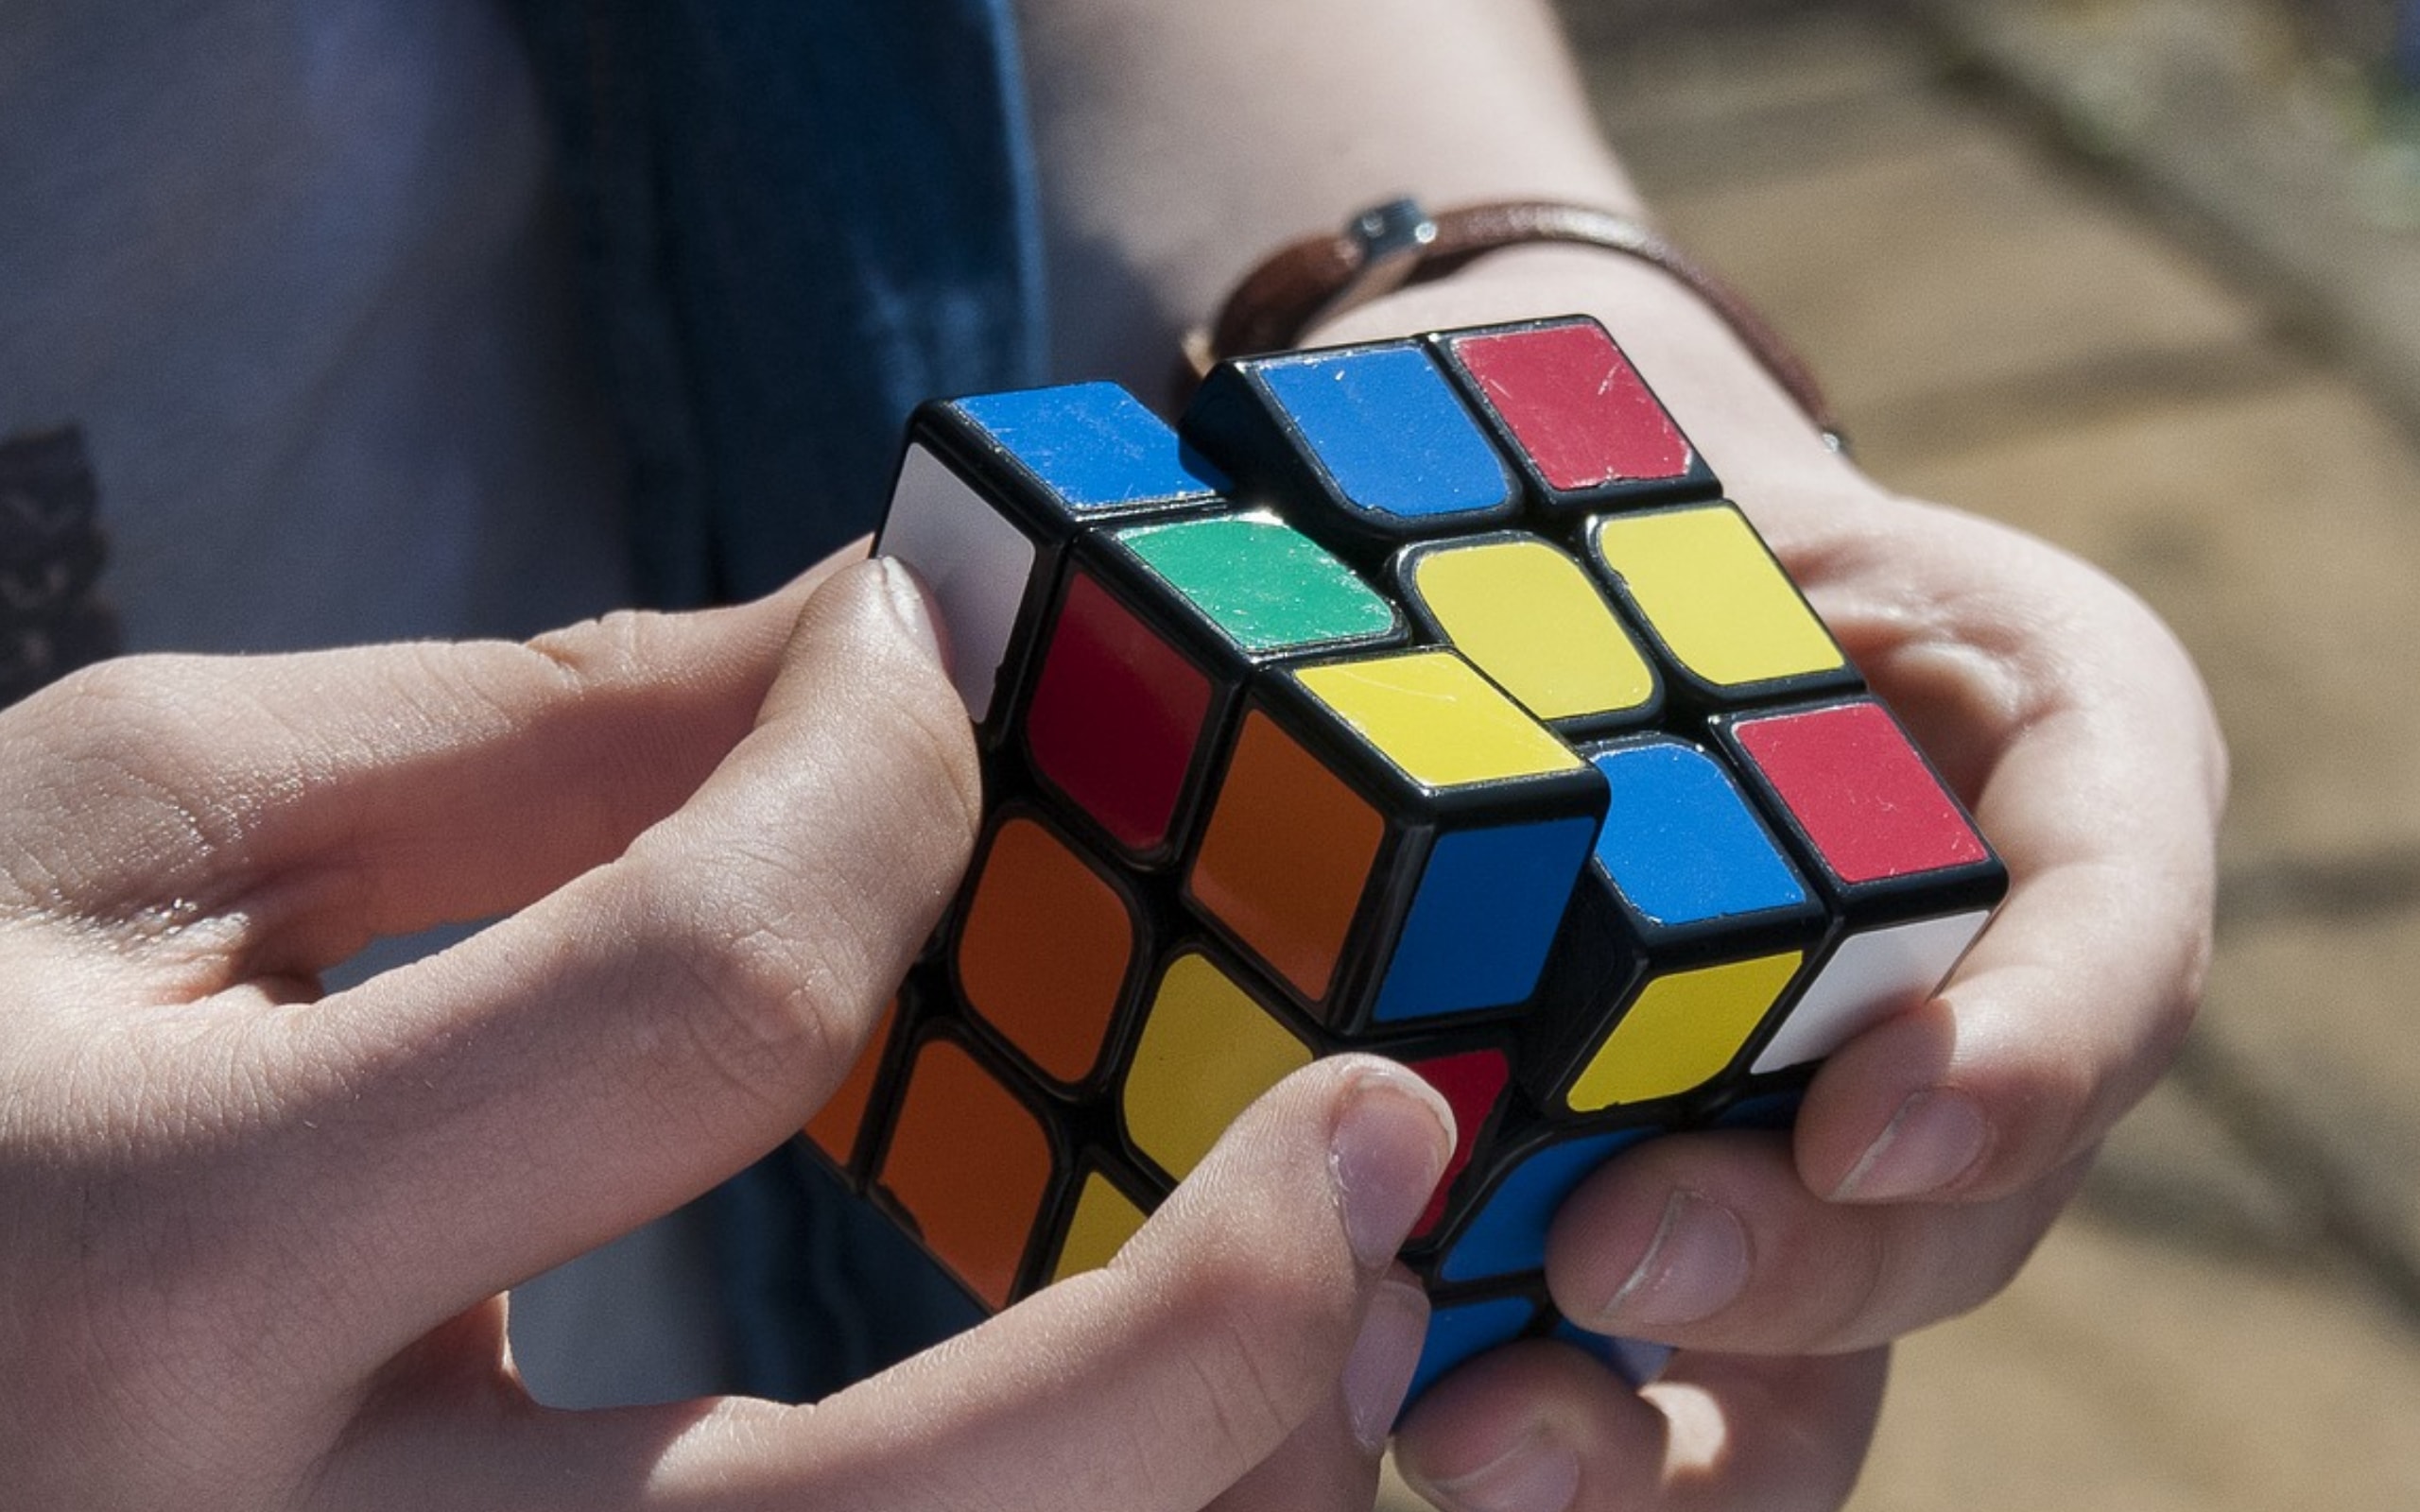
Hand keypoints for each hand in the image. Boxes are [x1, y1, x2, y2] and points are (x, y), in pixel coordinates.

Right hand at [0, 556, 1455, 1510]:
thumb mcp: (141, 837)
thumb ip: (528, 747)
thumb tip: (873, 640)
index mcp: (160, 1265)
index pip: (691, 1006)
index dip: (878, 798)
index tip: (935, 670)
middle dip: (1204, 1331)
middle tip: (1398, 1127)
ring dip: (1193, 1481)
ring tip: (1344, 1295)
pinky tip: (1164, 1414)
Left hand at [1313, 249, 2227, 1510]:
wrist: (1602, 635)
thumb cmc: (1683, 539)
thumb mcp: (1720, 472)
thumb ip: (1718, 507)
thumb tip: (1531, 634)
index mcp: (2063, 823)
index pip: (2114, 960)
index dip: (2022, 1071)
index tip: (1866, 1131)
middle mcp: (1975, 1041)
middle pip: (1950, 1225)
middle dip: (1793, 1265)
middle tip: (1618, 1249)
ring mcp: (1822, 1172)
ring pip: (1817, 1377)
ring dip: (1669, 1436)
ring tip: (1496, 1435)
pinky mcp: (1666, 1238)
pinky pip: (1661, 1395)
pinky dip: (1562, 1438)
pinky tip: (1426, 1431)